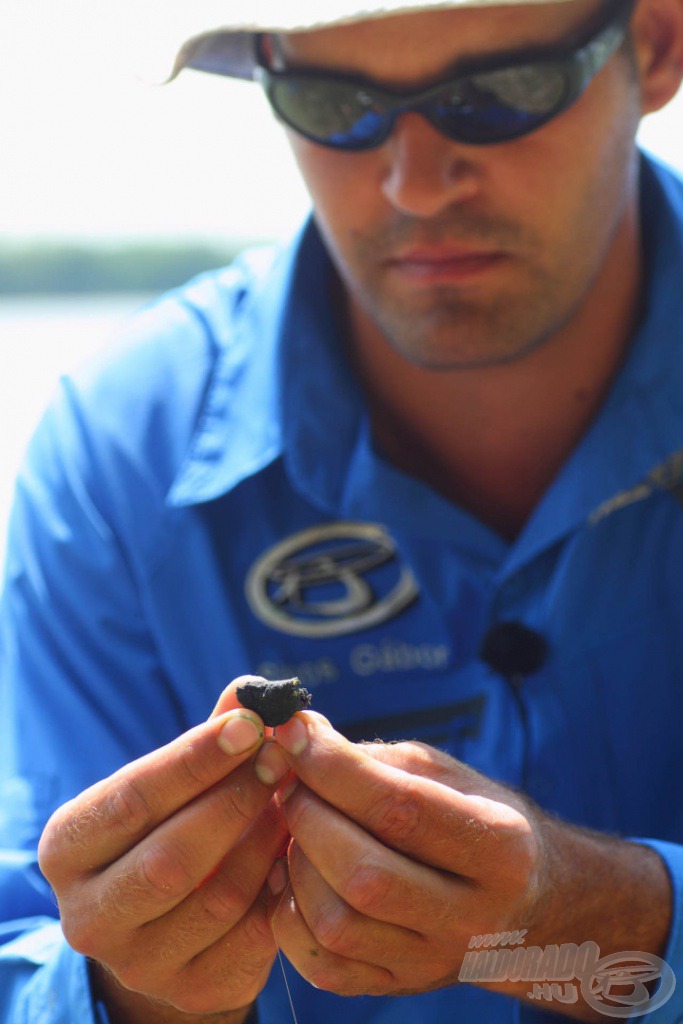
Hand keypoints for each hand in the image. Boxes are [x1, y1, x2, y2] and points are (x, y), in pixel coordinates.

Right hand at [38, 678, 292, 1021]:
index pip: (134, 797)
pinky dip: (281, 886)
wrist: (169, 926)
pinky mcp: (191, 988)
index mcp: (69, 847)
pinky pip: (251, 936)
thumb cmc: (169, 829)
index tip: (251, 724)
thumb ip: (208, 737)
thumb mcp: (174, 784)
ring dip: (267, 842)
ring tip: (294, 800)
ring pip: (218, 897)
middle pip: (172, 855)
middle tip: (281, 760)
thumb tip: (249, 691)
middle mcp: (88, 913)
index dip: (197, 759)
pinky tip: (296, 852)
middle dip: (236, 800)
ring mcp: (137, 962)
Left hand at [265, 714, 544, 997]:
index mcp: (501, 847)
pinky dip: (290, 914)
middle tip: (291, 783)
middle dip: (309, 816)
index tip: (295, 733)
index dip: (334, 768)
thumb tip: (300, 738)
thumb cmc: (474, 817)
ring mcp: (435, 961)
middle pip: (365, 874)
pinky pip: (323, 965)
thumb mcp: (448, 774)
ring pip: (337, 925)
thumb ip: (378, 758)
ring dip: (297, 864)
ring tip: (296, 830)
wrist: (523, 906)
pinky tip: (295, 877)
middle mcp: (473, 916)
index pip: (400, 808)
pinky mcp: (399, 986)